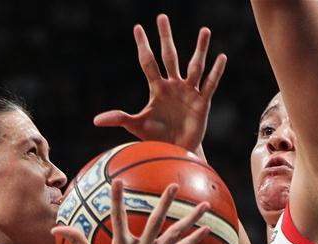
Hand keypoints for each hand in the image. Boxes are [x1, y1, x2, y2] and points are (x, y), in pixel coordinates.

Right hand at [52, 180, 209, 243]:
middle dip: (164, 203)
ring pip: (175, 235)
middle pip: (155, 224)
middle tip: (173, 185)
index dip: (117, 200)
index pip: (118, 219)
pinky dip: (194, 239)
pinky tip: (206, 228)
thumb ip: (75, 240)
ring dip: (190, 219)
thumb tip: (55, 227)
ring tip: (205, 205)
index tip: (118, 180)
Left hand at [93, 14, 226, 154]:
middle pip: (169, 56)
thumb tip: (95, 120)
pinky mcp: (202, 103)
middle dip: (165, 37)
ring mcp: (189, 92)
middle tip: (161, 17)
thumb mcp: (136, 126)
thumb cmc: (156, 137)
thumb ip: (119, 119)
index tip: (137, 27)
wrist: (175, 152)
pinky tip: (221, 57)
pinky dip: (216, 72)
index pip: (148, 62)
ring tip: (205, 30)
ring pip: (195, 66)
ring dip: (200, 48)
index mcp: (157, 88)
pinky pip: (209, 85)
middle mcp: (173, 85)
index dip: (143, 45)